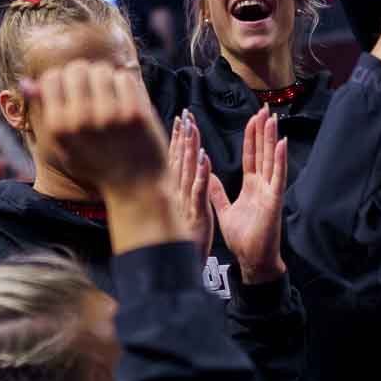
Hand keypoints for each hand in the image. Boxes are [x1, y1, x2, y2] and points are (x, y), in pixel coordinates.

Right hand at [23, 61, 168, 197]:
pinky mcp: (134, 112)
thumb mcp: (64, 145)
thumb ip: (44, 113)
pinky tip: (125, 100)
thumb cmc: (95, 163)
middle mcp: (80, 119)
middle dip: (84, 74)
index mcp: (58, 127)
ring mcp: (109, 115)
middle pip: (76, 68)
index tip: (73, 89)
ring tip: (109, 95)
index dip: (62, 79)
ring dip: (105, 77)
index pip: (52, 77)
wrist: (136, 185)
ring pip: (101, 69)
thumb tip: (26, 82)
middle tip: (93, 89)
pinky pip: (124, 78)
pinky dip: (124, 85)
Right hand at [164, 112, 213, 260]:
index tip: (180, 118)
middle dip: (182, 136)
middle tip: (185, 114)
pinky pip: (198, 191)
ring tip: (192, 127)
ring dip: (189, 148)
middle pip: (179, 160)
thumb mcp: (182, 211)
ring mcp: (185, 203)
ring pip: (187, 171)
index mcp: (177, 192)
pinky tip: (203, 158)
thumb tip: (178, 176)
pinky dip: (200, 174)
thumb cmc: (185, 239)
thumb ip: (181, 192)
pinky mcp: (196, 214)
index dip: (178, 139)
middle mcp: (177, 194)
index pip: (177, 160)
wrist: (182, 266)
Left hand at [210, 106, 288, 284]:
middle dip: (263, 130)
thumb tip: (207, 175)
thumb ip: (217, 192)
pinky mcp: (274, 201)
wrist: (252, 259)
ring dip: (272, 138)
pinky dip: (279, 160)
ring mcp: (270, 191)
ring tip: (272, 118)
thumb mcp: (224, 210)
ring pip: (271, 160)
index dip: (252, 137)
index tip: (253, 118)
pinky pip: (277, 177)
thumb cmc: (243, 238)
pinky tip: (282, 144)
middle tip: (265, 108)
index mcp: (251, 186)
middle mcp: (263, 185)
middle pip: (263, 152)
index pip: (252, 156)